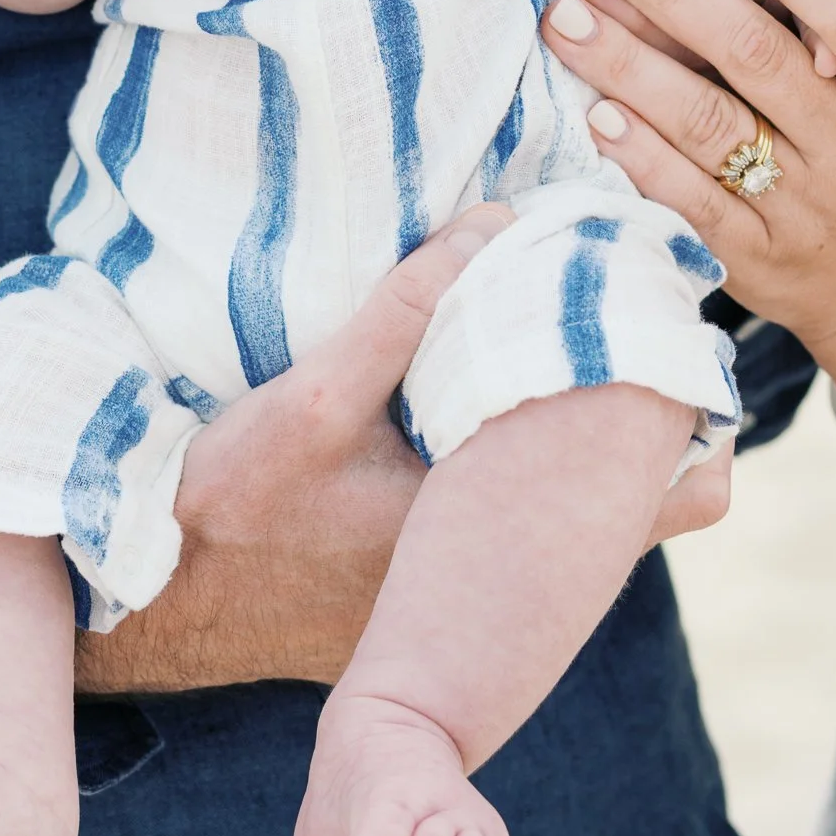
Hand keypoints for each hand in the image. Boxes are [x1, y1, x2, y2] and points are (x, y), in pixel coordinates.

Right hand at [75, 207, 727, 694]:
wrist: (141, 610)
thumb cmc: (225, 505)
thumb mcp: (314, 395)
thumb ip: (405, 309)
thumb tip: (495, 222)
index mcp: (490, 540)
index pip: (648, 500)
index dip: (689, 431)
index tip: (694, 351)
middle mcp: (493, 595)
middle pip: (623, 517)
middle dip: (641, 434)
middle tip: (654, 346)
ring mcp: (457, 613)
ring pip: (560, 530)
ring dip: (575, 456)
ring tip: (586, 364)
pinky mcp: (415, 609)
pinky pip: (504, 544)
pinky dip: (516, 485)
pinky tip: (494, 420)